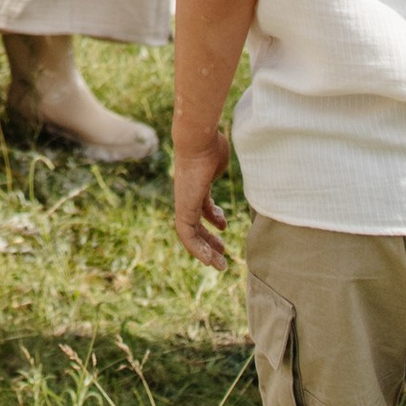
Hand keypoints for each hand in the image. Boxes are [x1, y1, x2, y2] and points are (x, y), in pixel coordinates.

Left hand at [173, 123, 232, 268]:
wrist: (198, 141)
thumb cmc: (211, 146)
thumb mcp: (218, 162)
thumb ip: (217, 171)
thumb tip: (218, 167)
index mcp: (198, 186)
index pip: (201, 208)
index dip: (211, 220)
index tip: (222, 228)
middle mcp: (188, 196)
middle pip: (196, 224)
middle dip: (209, 241)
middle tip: (222, 254)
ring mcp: (184, 203)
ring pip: (191, 233)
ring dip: (205, 250)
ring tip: (219, 264)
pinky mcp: (183, 209)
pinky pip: (187, 234)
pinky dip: (197, 248)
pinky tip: (208, 259)